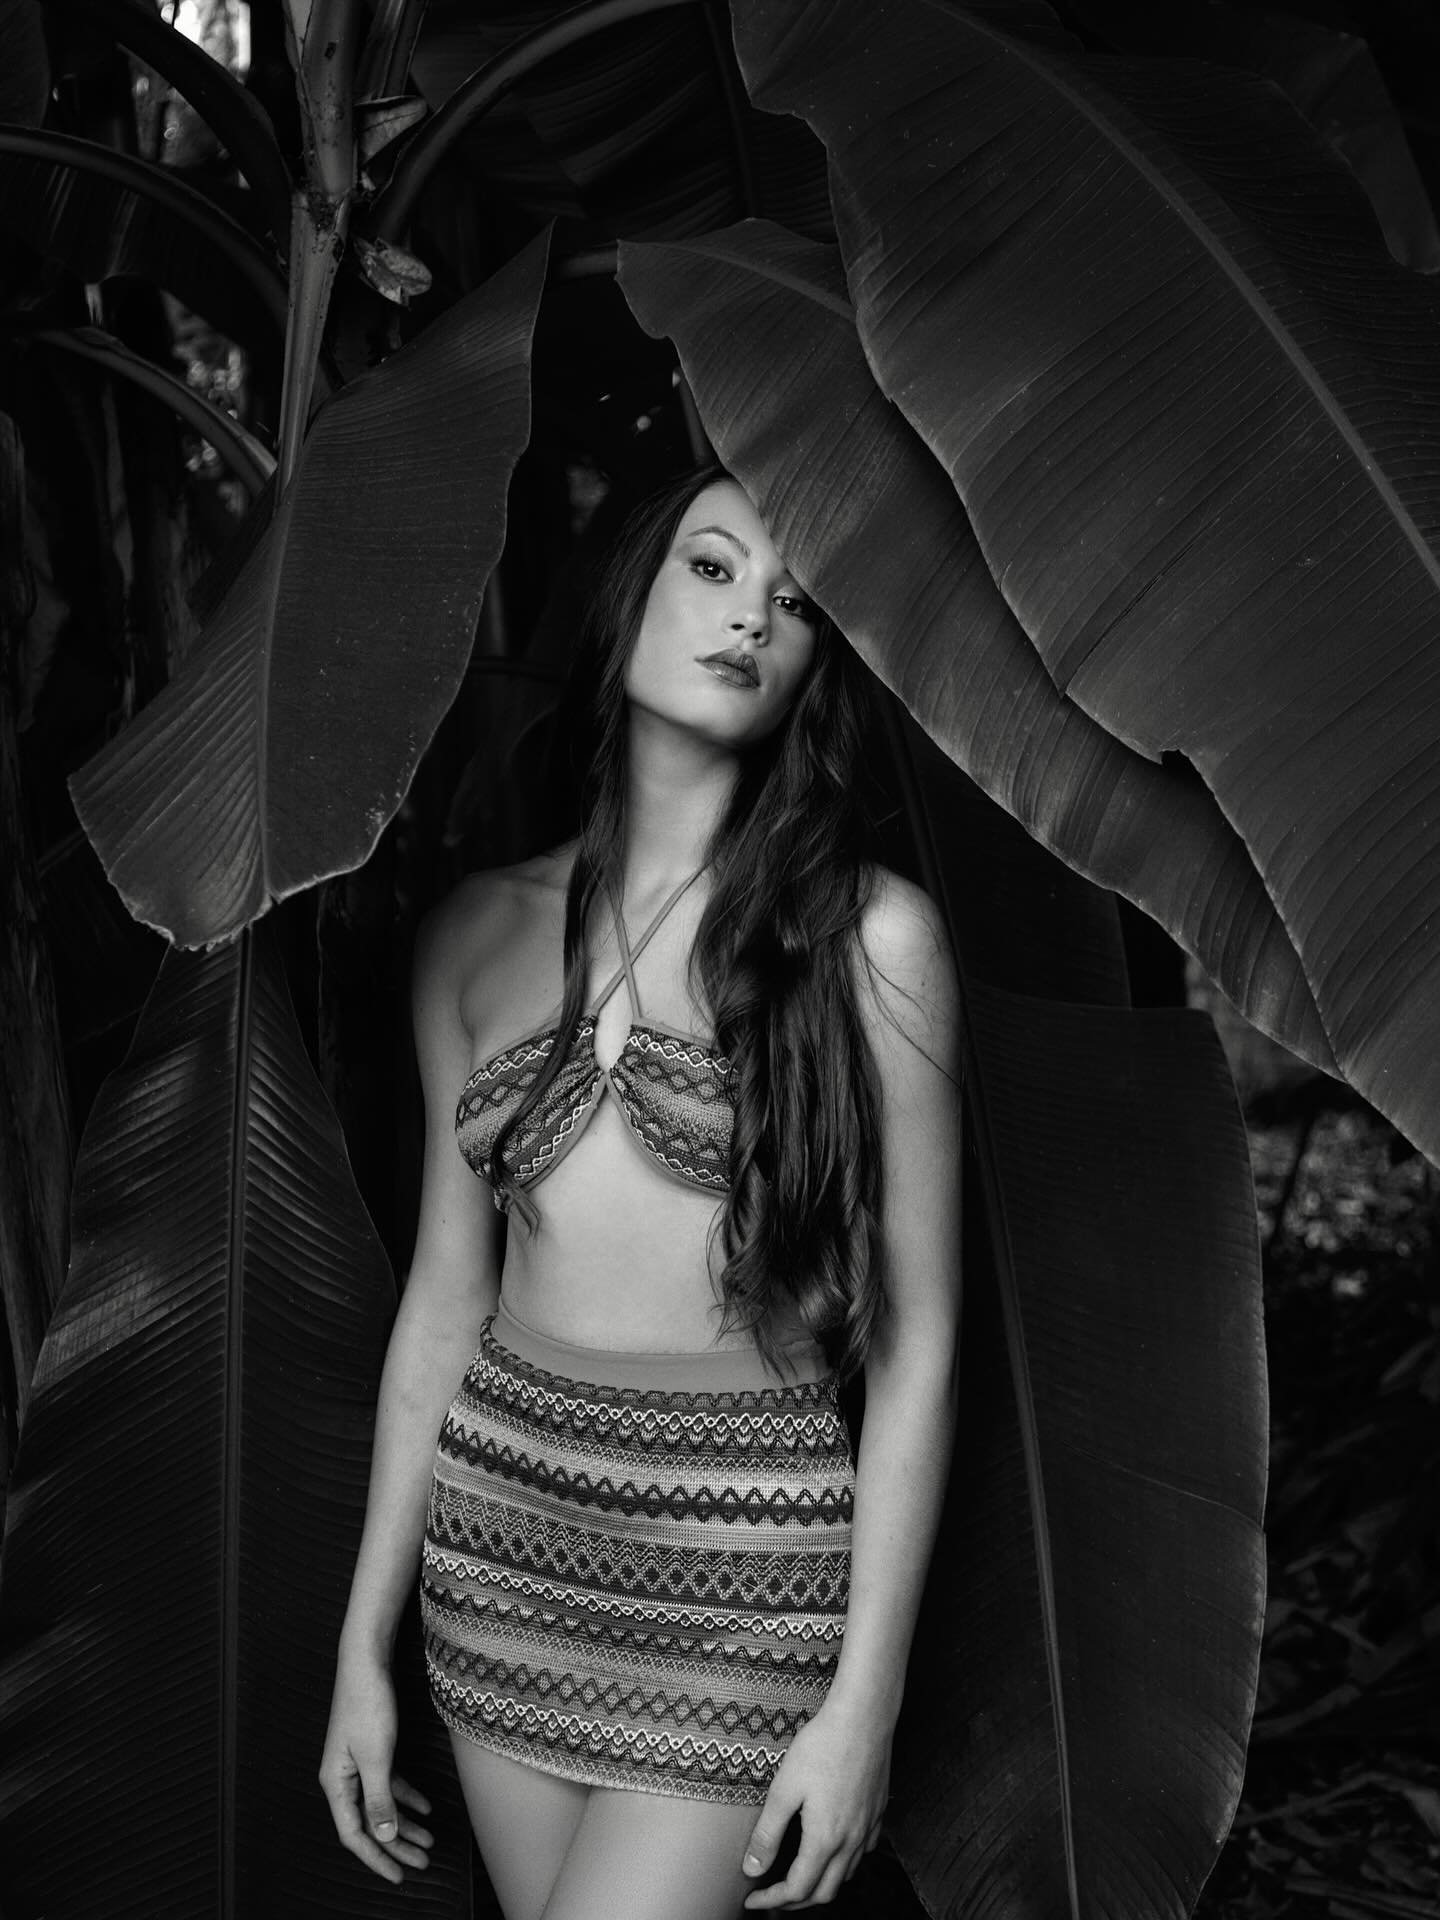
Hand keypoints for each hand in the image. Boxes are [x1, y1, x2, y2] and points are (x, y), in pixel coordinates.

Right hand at [318, 1656, 434, 1884]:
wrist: (367, 1662)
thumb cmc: (366, 1705)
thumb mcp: (376, 1756)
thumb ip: (378, 1799)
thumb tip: (384, 1837)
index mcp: (335, 1784)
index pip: (354, 1834)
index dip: (377, 1858)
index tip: (399, 1876)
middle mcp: (342, 1778)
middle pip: (369, 1824)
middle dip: (396, 1847)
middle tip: (422, 1864)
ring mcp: (356, 1764)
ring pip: (381, 1805)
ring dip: (405, 1825)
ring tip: (429, 1842)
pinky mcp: (371, 1751)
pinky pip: (388, 1784)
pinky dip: (407, 1797)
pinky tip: (426, 1808)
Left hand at [741, 1698, 890, 1908]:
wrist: (863, 1717)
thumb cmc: (822, 1746)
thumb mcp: (784, 1788)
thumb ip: (768, 1833)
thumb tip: (751, 1869)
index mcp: (825, 1839)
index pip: (797, 1889)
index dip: (772, 1901)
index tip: (752, 1899)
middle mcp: (851, 1841)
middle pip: (824, 1893)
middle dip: (795, 1901)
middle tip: (772, 1895)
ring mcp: (868, 1827)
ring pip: (847, 1876)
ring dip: (821, 1885)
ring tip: (798, 1876)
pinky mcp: (879, 1812)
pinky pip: (863, 1853)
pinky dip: (845, 1864)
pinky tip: (833, 1849)